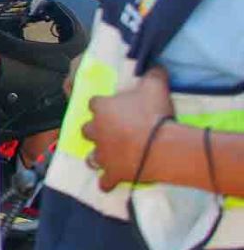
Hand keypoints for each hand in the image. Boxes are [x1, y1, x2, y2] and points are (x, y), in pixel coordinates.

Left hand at [84, 67, 173, 190]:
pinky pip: (104, 181)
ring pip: (91, 156)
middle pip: (87, 130)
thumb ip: (152, 74)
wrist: (161, 146)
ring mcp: (102, 154)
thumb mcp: (155, 85)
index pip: (93, 104)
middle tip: (112, 133)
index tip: (112, 108)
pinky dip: (107, 182)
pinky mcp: (112, 173)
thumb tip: (155, 66)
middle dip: (96, 131)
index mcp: (101, 108)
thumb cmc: (154, 113)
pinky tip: (110, 183)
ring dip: (98, 156)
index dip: (102, 106)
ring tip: (109, 157)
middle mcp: (96, 130)